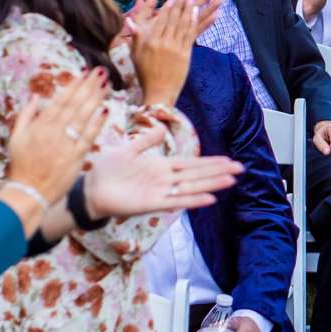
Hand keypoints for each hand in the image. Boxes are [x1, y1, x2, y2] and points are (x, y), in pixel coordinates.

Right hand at [5, 73, 106, 203]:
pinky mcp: (76, 158)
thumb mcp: (16, 138)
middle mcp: (54, 132)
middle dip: (89, 86)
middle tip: (100, 72)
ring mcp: (65, 144)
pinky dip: (97, 124)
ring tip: (106, 85)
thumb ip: (26, 115)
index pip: (60, 101)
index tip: (84, 73)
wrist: (28, 192)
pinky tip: (105, 111)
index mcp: (40, 126)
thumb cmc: (21, 165)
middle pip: (75, 105)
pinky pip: (88, 138)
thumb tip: (35, 96)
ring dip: (96, 99)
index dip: (73, 86)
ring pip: (83, 117)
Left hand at [83, 147, 241, 220]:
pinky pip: (177, 202)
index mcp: (160, 166)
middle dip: (218, 171)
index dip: (210, 162)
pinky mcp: (152, 204)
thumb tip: (163, 127)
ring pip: (192, 187)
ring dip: (211, 184)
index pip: (191, 164)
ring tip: (231, 181)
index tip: (228, 159)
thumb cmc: (107, 170)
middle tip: (240, 168)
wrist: (90, 189)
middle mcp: (165, 180)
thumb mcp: (128, 149)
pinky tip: (209, 198)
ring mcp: (160, 192)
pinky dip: (193, 200)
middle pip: (197, 175)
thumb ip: (147, 140)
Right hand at [128, 0, 224, 106]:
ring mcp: (176, 48)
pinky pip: (192, 34)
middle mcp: (164, 43)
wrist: (159, 92)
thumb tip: (128, 21)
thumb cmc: (144, 74)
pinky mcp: (186, 54)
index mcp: (151, 42)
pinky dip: (196, 22)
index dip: (168, 6)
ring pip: (184, 24)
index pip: (161, 19)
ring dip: (190, 7)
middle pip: (174, 18)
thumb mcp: (135, 55)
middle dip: (181, 1)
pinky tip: (198, 12)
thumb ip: (135, 36)